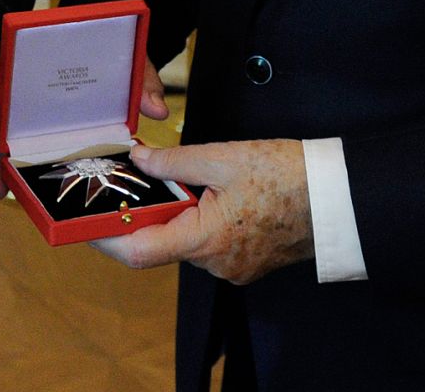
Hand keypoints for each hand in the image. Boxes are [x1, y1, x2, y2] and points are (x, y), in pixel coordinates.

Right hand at [0, 57, 168, 200]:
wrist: (115, 56)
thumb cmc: (113, 54)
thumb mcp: (130, 61)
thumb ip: (142, 80)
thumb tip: (156, 109)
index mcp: (37, 61)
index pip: (5, 73)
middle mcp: (27, 86)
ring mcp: (30, 110)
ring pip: (2, 134)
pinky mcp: (39, 130)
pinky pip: (19, 147)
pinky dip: (12, 167)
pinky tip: (9, 189)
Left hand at [90, 138, 311, 285]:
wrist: (338, 197)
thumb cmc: (287, 175)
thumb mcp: (224, 157)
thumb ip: (174, 161)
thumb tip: (137, 160)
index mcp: (206, 239)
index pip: (138, 252)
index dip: (107, 235)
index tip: (85, 217)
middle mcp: (216, 263)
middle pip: (161, 243)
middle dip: (146, 212)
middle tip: (133, 179)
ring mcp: (233, 267)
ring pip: (185, 242)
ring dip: (176, 214)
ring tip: (181, 179)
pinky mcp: (246, 262)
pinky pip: (209, 244)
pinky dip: (199, 220)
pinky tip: (210, 193)